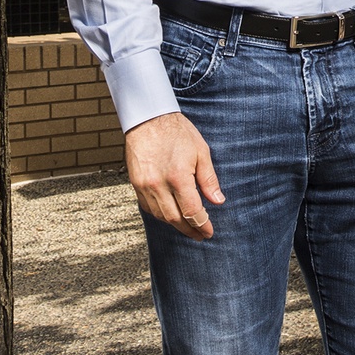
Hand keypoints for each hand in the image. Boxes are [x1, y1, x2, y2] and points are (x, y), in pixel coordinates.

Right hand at [126, 111, 224, 239]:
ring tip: (188, 226)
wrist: (148, 118)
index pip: (192, 212)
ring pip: (160, 216)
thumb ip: (209, 179)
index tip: (209, 232)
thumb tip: (218, 201)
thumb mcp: (201, 152)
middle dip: (189, 230)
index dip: (202, 225)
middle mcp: (159, 185)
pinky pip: (148, 207)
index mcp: (178, 177)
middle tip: (200, 235)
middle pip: (175, 219)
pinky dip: (160, 214)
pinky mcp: (135, 184)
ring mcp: (144, 186)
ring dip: (175, 224)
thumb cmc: (177, 132)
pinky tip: (170, 213)